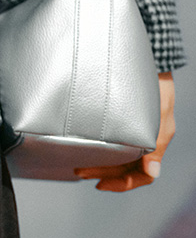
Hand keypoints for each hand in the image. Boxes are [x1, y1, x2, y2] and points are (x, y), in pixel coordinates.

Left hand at [74, 71, 175, 190]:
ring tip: (79, 161)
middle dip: (104, 172)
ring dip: (101, 161)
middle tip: (79, 171)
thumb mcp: (158, 112)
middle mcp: (147, 135)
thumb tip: (152, 172)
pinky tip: (88, 141)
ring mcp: (137, 125)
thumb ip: (155, 144)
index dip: (122, 184)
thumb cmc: (154, 81)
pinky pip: (115, 136)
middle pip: (127, 166)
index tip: (99, 184)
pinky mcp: (127, 112)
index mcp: (157, 140)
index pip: (143, 174)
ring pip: (119, 153)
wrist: (151, 54)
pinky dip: (103, 145)